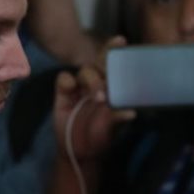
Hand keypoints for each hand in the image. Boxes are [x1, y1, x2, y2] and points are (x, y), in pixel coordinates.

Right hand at [54, 36, 133, 160]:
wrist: (80, 152)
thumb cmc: (100, 136)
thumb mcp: (111, 129)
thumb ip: (117, 118)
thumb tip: (131, 112)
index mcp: (112, 86)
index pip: (114, 64)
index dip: (116, 50)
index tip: (121, 41)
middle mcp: (96, 82)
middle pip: (99, 62)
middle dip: (104, 60)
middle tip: (108, 67)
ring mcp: (79, 87)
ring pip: (85, 71)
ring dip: (92, 80)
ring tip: (99, 98)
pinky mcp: (63, 94)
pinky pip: (64, 79)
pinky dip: (67, 81)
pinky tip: (71, 90)